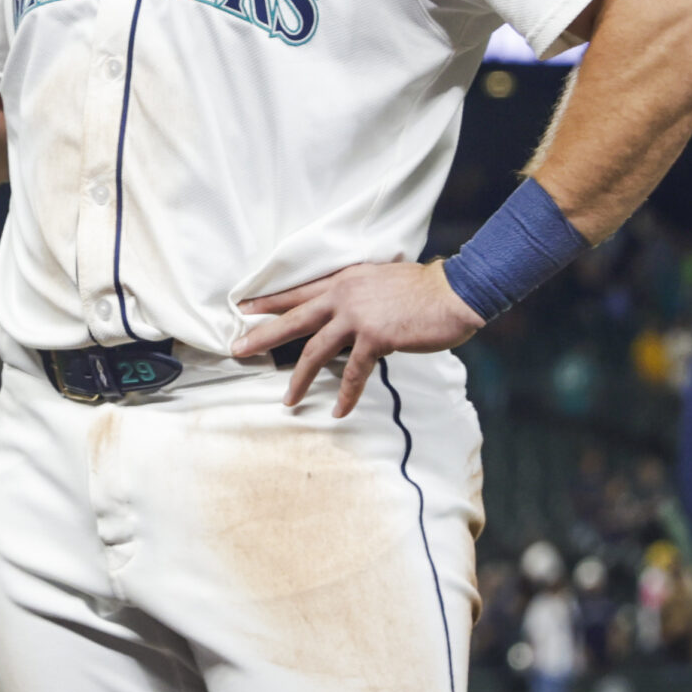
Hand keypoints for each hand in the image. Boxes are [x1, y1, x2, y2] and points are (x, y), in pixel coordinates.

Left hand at [235, 261, 485, 416]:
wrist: (454, 292)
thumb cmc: (423, 290)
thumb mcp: (381, 284)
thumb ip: (359, 298)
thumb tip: (348, 321)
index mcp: (343, 281)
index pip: (298, 293)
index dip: (270, 302)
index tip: (243, 308)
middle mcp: (343, 295)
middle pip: (293, 319)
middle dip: (262, 336)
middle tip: (237, 350)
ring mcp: (357, 316)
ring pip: (314, 350)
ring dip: (298, 379)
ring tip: (287, 400)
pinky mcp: (375, 337)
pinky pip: (353, 372)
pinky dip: (345, 394)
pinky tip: (338, 410)